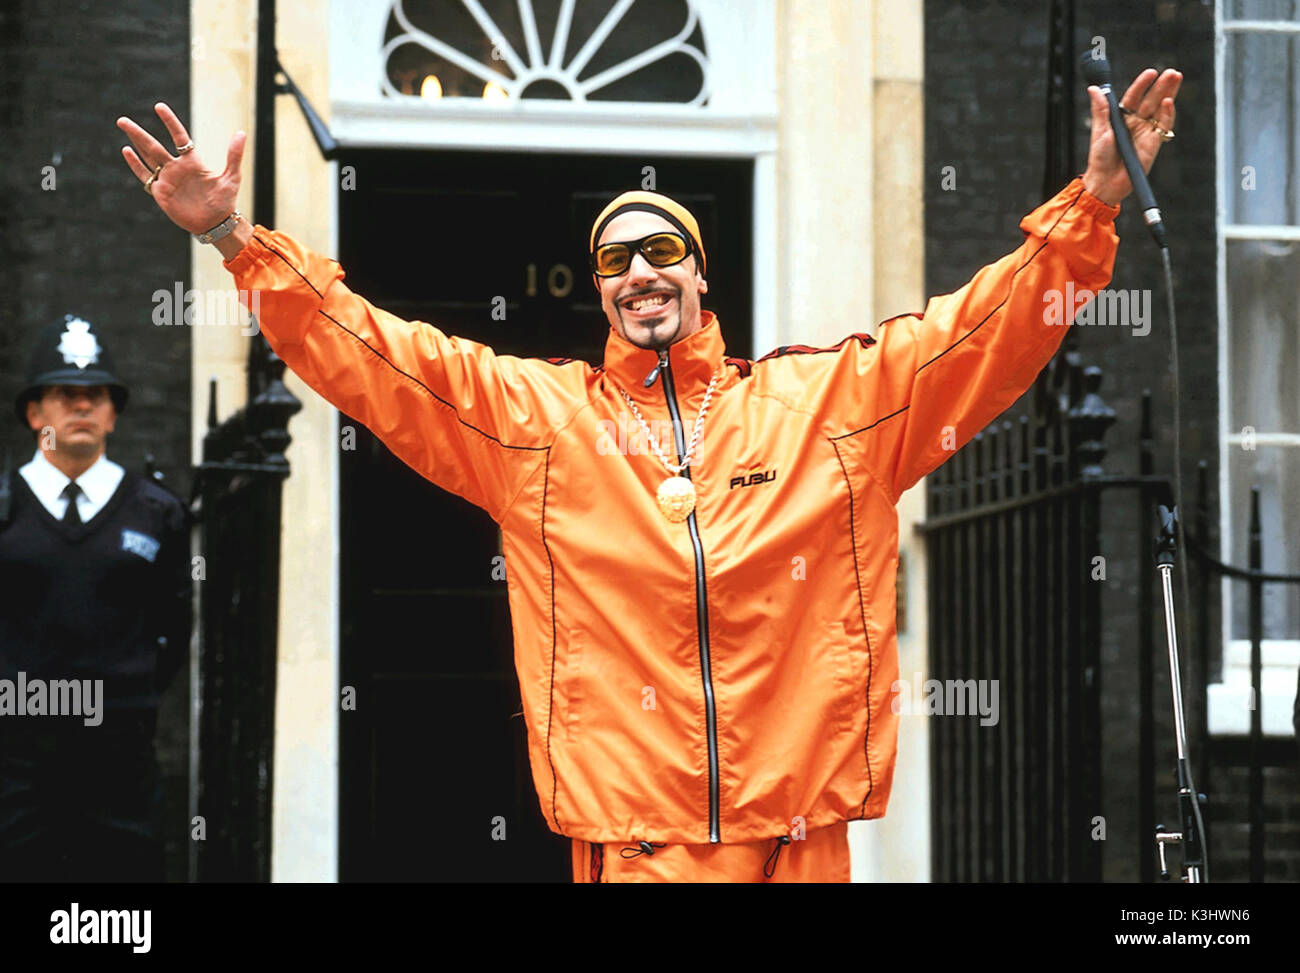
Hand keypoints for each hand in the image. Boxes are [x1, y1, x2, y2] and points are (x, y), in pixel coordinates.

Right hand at [117, 103, 245, 234]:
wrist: (216, 224)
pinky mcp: (160, 193)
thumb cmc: (225, 201)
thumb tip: (242, 133)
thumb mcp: (231, 177)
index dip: (169, 122)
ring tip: (123, 126)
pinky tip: (127, 151)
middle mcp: (176, 167)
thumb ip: (234, 156)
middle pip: (154, 145)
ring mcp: (167, 179)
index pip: (178, 136)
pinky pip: (145, 176)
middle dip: (138, 132)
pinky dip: (135, 164)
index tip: (159, 107)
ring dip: (135, 142)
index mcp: (192, 161)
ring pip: (147, 156)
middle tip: (123, 119)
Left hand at [1081, 67, 1181, 206]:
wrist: (1105, 181)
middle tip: (1172, 72)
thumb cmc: (1099, 158)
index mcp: (1121, 118)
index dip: (1142, 84)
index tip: (1151, 72)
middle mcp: (1135, 122)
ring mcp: (1146, 131)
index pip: (1134, 97)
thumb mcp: (1099, 131)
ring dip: (1169, 93)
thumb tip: (1094, 89)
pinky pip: (1163, 126)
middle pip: (1151, 99)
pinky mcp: (1154, 143)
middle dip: (1162, 85)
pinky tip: (1169, 102)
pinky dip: (1167, 113)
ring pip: (1160, 108)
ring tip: (1177, 78)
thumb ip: (1101, 109)